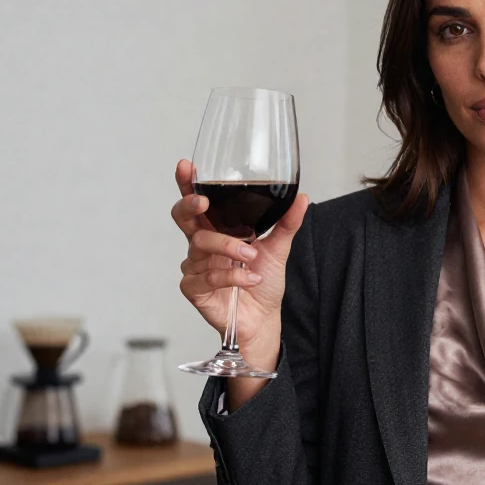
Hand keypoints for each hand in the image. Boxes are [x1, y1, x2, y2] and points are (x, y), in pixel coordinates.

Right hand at [171, 159, 308, 365]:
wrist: (264, 318)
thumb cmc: (263, 281)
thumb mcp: (279, 248)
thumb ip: (286, 223)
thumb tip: (302, 198)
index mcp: (216, 228)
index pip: (197, 202)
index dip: (187, 184)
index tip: (185, 166)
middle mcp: (201, 244)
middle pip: (182, 217)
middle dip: (190, 205)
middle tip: (204, 203)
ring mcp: (194, 266)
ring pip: (202, 245)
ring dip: (230, 248)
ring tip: (253, 258)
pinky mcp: (194, 288)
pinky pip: (208, 275)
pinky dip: (232, 275)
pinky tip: (250, 278)